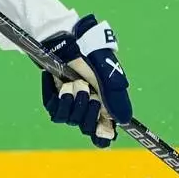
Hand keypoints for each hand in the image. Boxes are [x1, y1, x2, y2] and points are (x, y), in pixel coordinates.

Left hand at [41, 15, 132, 146]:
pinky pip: (54, 111)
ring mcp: (70, 104)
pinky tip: (61, 83)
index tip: (104, 133)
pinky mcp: (54, 99)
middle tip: (90, 94)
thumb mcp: (110, 76)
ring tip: (74, 85)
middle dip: (88, 113)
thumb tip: (124, 121)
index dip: (103, 136)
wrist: (69, 41)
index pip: (104, 132)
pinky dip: (59, 98)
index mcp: (105, 105)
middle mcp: (88, 108)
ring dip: (73, 103)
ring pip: (70, 120)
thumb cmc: (92, 56)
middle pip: (87, 128)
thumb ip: (116, 98)